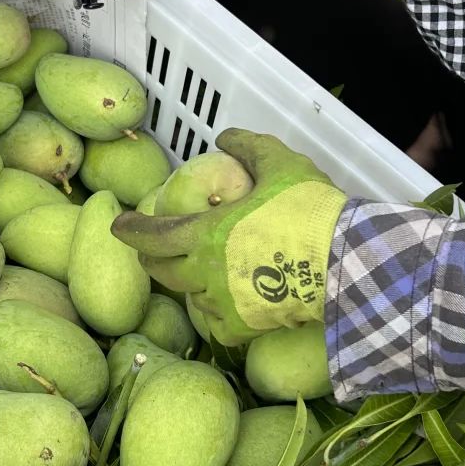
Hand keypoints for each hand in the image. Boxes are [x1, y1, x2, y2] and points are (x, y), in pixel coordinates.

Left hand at [112, 130, 346, 346]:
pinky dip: (216, 313)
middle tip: (156, 250)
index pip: (152, 236)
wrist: (343, 260)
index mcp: (205, 233)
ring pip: (191, 296)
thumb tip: (224, 137)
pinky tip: (226, 303)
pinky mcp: (244, 328)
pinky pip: (216, 324)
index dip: (132, 229)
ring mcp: (223, 304)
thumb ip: (247, 148)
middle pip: (162, 270)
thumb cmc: (307, 209)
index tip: (121, 225)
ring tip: (202, 273)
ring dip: (191, 283)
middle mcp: (205, 273)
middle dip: (153, 258)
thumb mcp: (279, 164)